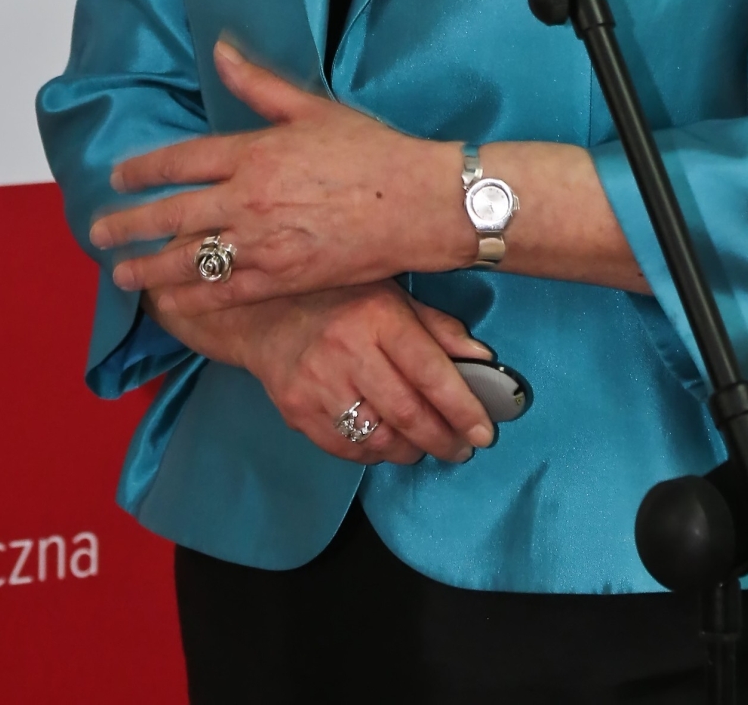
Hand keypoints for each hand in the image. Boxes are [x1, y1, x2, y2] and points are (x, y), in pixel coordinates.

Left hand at [90, 42, 472, 314]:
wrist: (416, 205)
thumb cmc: (370, 151)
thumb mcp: (311, 108)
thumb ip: (258, 84)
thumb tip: (219, 50)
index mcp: (253, 153)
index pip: (180, 161)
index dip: (143, 170)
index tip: (119, 178)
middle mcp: (248, 200)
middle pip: (172, 215)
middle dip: (130, 225)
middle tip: (98, 232)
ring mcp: (263, 244)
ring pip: (192, 260)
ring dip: (150, 267)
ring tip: (122, 274)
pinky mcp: (284, 279)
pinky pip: (227, 294)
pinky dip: (195, 301)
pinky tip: (173, 304)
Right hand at [151, 280, 498, 465]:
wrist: (262, 311)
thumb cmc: (337, 299)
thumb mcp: (390, 294)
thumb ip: (437, 327)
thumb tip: (483, 360)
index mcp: (377, 315)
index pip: (431, 372)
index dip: (464, 408)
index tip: (485, 431)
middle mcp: (347, 349)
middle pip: (409, 413)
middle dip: (444, 439)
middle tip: (461, 448)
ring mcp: (318, 383)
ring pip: (380, 438)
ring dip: (411, 450)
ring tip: (425, 444)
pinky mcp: (297, 410)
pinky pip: (347, 448)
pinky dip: (375, 453)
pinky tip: (386, 441)